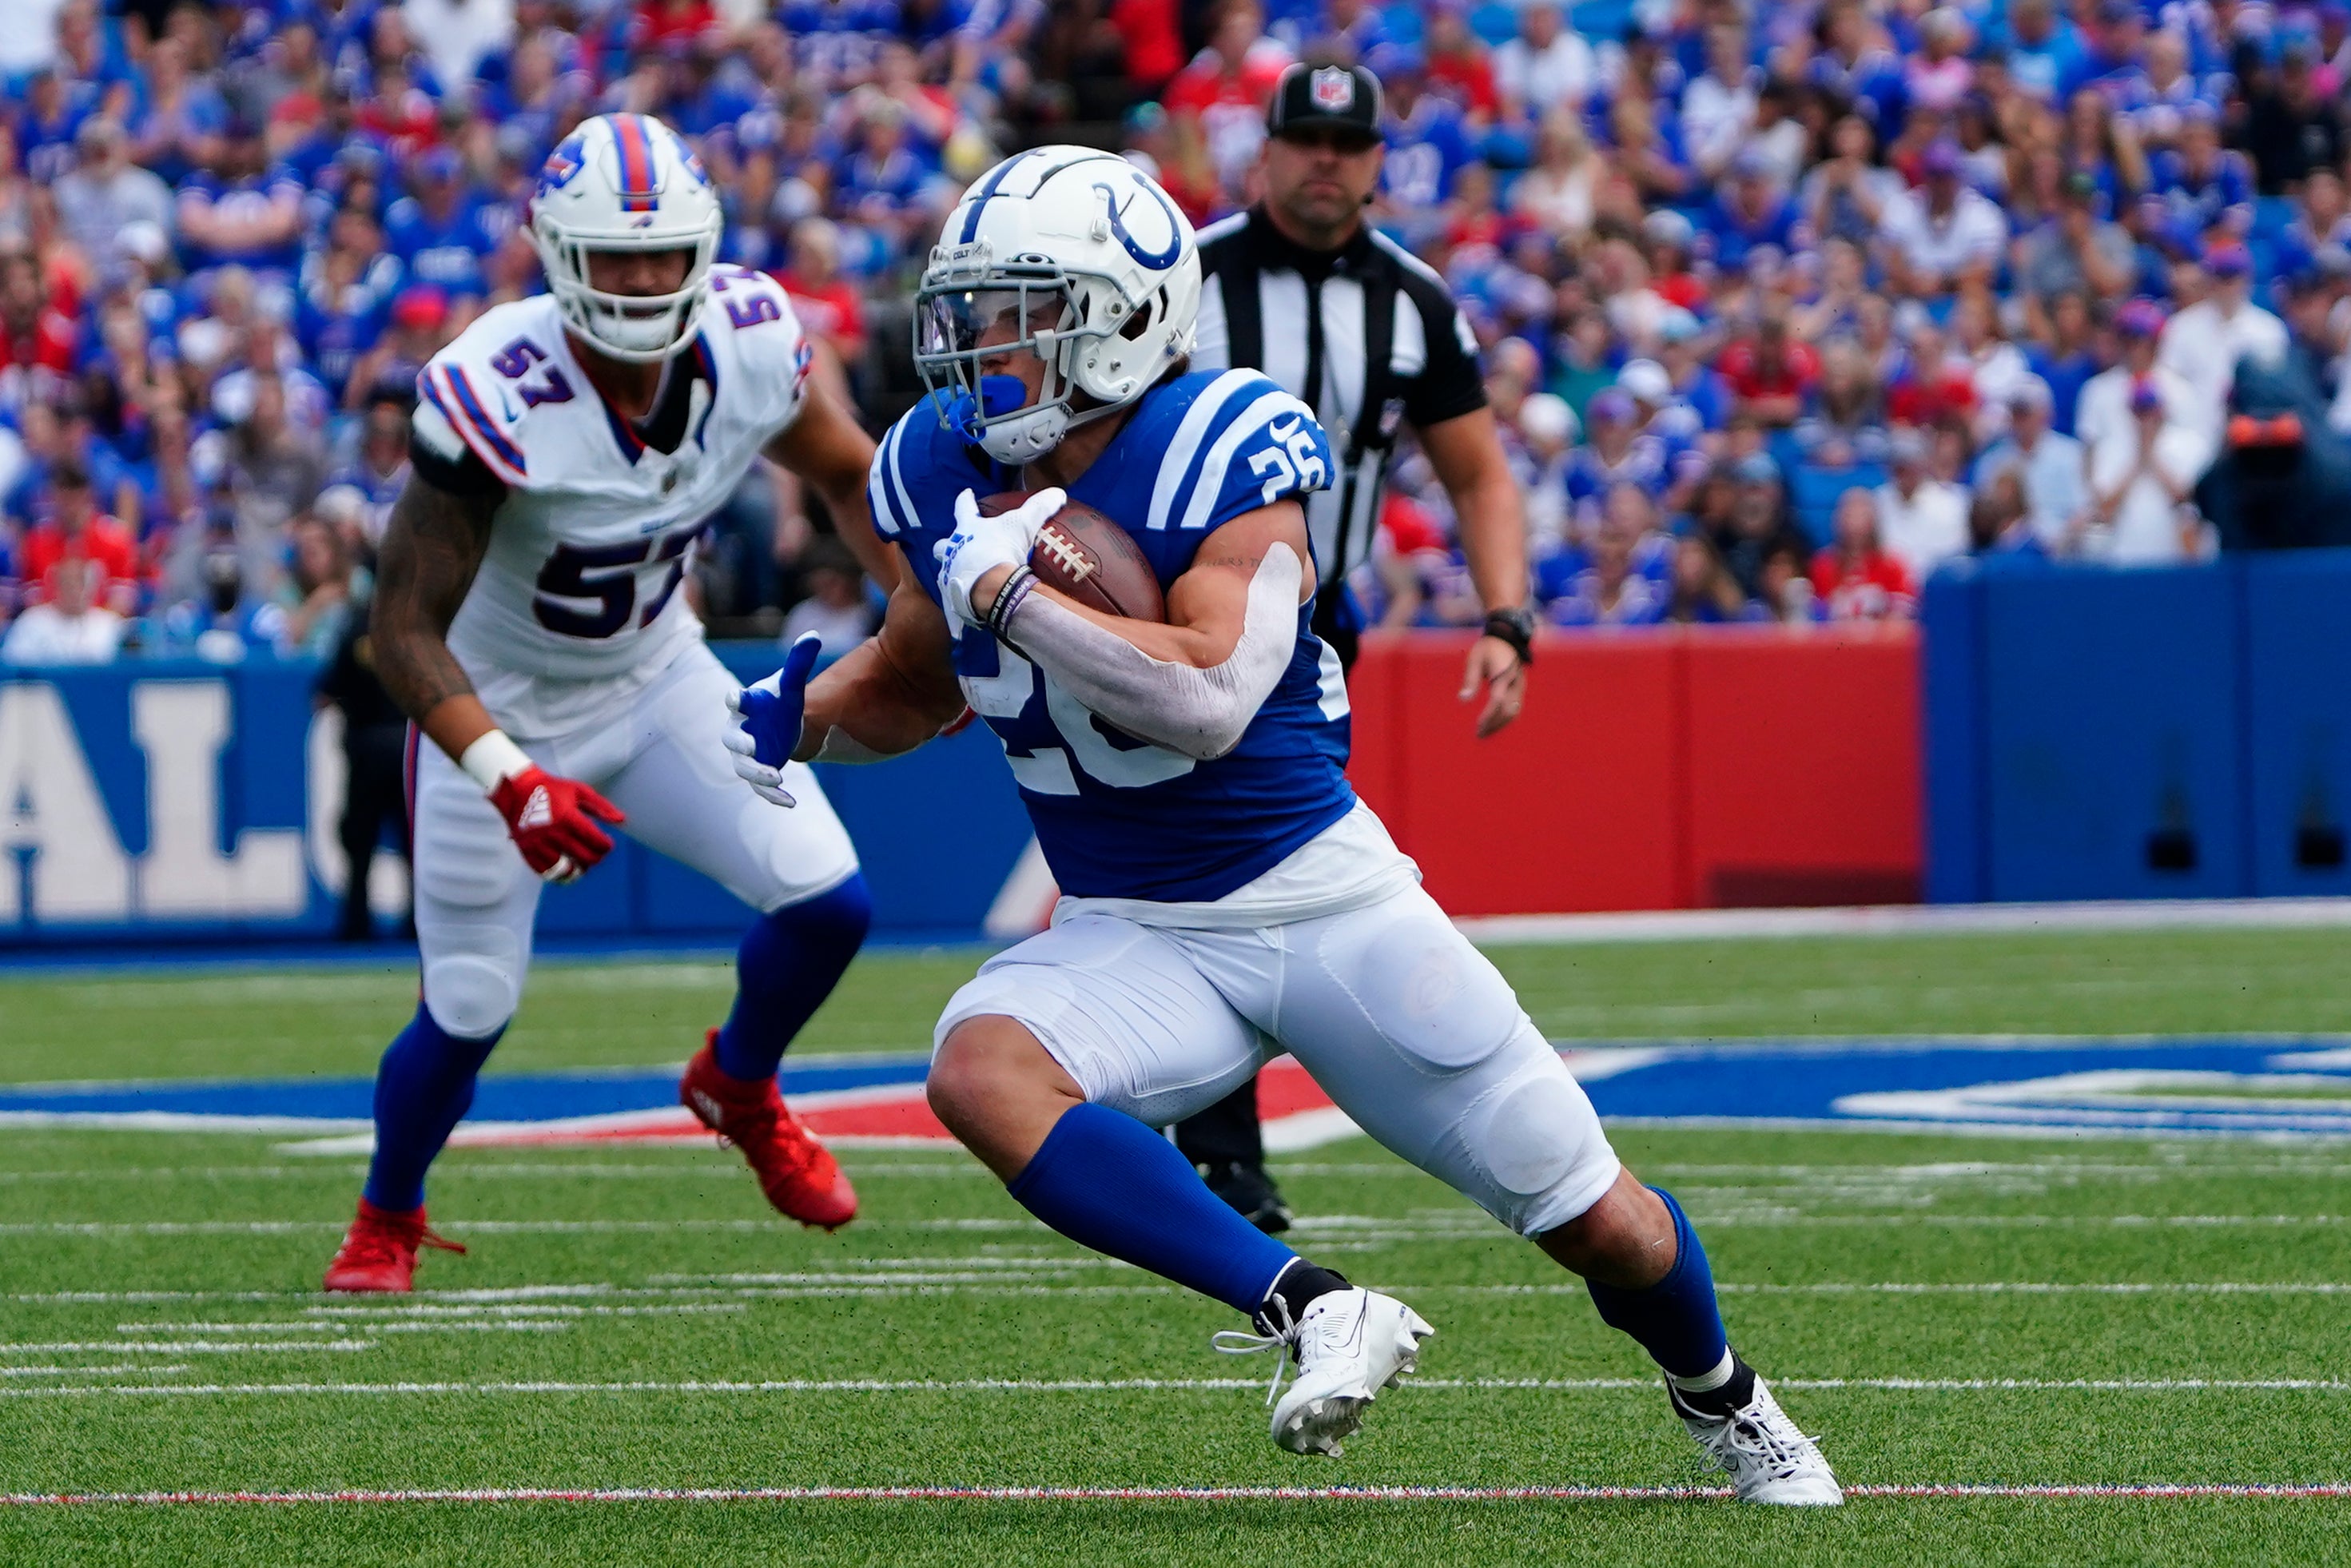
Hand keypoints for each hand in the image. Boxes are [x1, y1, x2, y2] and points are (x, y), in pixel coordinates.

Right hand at [488, 766, 624, 882]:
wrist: (517, 790)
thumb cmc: (553, 789)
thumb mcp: (580, 791)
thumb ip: (602, 807)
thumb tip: (622, 821)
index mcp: (568, 817)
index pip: (596, 841)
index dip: (606, 846)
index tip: (607, 844)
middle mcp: (553, 833)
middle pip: (585, 858)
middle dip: (596, 858)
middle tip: (597, 853)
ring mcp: (538, 844)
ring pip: (566, 870)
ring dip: (579, 870)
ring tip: (582, 865)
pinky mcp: (527, 851)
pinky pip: (546, 872)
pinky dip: (559, 875)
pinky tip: (566, 870)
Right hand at [724, 633, 821, 806]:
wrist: (781, 726)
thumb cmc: (780, 703)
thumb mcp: (791, 684)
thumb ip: (798, 662)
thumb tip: (814, 635)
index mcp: (746, 706)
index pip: (736, 701)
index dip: (735, 698)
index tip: (735, 697)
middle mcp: (740, 732)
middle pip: (733, 740)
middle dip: (741, 744)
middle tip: (753, 747)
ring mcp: (747, 756)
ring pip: (743, 768)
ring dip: (757, 773)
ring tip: (776, 776)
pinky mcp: (758, 773)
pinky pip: (760, 788)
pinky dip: (773, 795)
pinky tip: (790, 801)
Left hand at [933, 486, 1063, 627]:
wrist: (991, 587)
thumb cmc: (1002, 550)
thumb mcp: (1024, 524)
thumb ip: (1039, 507)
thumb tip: (1057, 494)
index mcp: (966, 529)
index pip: (963, 507)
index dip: (965, 500)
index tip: (966, 493)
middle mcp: (952, 550)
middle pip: (942, 545)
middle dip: (947, 545)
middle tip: (957, 546)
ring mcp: (950, 575)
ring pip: (945, 572)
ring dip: (952, 572)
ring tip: (965, 577)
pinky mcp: (953, 597)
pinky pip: (953, 600)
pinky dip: (959, 602)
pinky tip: (966, 607)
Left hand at [1460, 635, 1527, 737]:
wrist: (1508, 638)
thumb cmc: (1488, 648)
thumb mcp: (1475, 659)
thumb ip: (1470, 679)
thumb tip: (1463, 699)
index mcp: (1503, 675)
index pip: (1497, 701)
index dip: (1489, 716)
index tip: (1478, 726)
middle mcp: (1514, 683)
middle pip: (1508, 711)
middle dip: (1494, 724)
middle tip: (1479, 734)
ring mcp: (1520, 687)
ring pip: (1514, 712)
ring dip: (1500, 724)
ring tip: (1486, 732)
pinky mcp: (1521, 689)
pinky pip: (1516, 708)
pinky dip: (1506, 718)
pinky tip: (1495, 723)